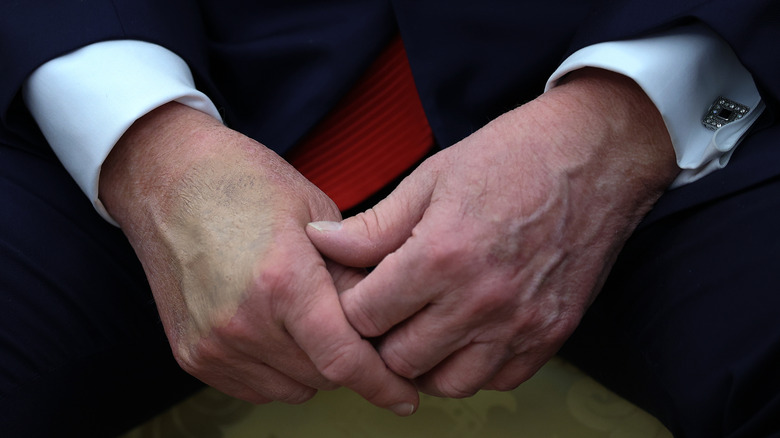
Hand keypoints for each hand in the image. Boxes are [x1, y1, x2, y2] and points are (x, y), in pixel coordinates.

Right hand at [99, 102, 417, 414]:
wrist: (167, 180)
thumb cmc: (245, 183)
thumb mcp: (316, 213)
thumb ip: (352, 274)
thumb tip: (385, 320)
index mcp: (282, 282)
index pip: (344, 360)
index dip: (383, 384)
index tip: (406, 397)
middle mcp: (243, 323)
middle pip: (323, 377)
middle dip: (351, 362)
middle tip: (359, 330)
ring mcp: (213, 344)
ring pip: (292, 388)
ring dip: (315, 367)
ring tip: (311, 320)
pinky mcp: (192, 355)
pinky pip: (256, 387)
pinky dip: (279, 371)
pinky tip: (280, 330)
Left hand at [307, 69, 678, 396]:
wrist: (594, 156)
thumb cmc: (509, 158)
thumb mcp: (430, 179)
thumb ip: (373, 226)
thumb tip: (320, 243)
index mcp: (440, 255)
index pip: (364, 317)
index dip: (348, 307)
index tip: (355, 295)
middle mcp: (479, 300)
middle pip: (399, 359)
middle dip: (380, 340)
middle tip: (384, 315)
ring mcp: (520, 323)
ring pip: (447, 383)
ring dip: (425, 363)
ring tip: (423, 328)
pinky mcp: (551, 334)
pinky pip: (497, 380)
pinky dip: (473, 366)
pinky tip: (467, 334)